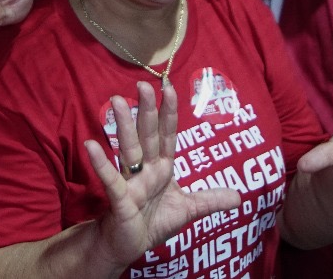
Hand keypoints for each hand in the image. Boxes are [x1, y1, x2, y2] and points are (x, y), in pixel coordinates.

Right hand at [84, 83, 239, 269]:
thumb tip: (240, 196)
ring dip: (122, 125)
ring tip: (116, 101)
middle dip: (146, 110)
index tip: (168, 87)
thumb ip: (210, 200)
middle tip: (143, 84)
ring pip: (128, 149)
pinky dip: (101, 162)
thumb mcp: (187, 210)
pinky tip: (92, 145)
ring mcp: (131, 181)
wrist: (129, 247)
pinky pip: (111, 179)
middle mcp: (146, 169)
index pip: (167, 135)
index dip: (168, 113)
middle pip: (147, 135)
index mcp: (162, 167)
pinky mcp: (119, 198)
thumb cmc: (153, 223)